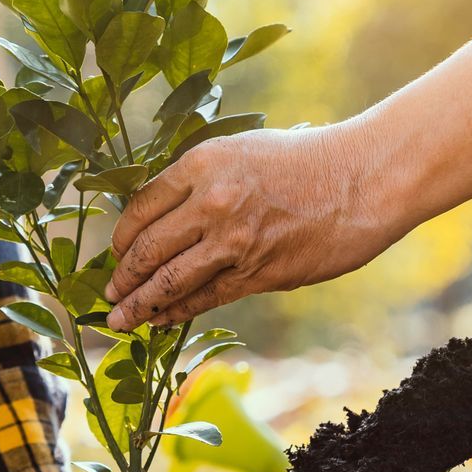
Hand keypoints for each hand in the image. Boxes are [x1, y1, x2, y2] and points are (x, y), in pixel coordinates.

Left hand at [104, 125, 404, 331]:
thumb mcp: (243, 150)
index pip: (141, 207)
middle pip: (148, 249)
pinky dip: (178, 311)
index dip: (122, 238)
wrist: (363, 179)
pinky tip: (162, 320)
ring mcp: (234, 241)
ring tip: (120, 320)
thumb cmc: (307, 159)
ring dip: (140, 305)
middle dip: (122, 277)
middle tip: (108, 295)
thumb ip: (202, 180)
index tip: (116, 254)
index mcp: (202, 163)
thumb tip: (165, 216)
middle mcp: (211, 202)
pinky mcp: (258, 273)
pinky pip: (206, 297)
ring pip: (171, 281)